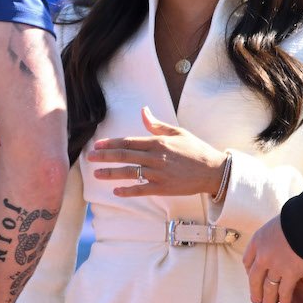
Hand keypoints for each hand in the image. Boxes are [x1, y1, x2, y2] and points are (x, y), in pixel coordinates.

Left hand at [88, 106, 226, 197]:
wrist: (212, 170)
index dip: (111, 143)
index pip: (128, 142)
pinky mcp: (163, 188)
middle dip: (105, 156)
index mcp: (158, 142)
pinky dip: (128, 190)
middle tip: (89, 157)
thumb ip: (156, 124)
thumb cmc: (195, 150)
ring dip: (111, 173)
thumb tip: (143, 111)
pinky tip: (116, 191)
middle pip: (124, 156)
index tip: (97, 145)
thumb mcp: (177, 132)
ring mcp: (158, 174)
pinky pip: (141, 189)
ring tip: (97, 174)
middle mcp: (155, 157)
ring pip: (129, 173)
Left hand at [243, 215, 302, 302]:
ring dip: (267, 299)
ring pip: (268, 288)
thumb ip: (271, 237)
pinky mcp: (290, 273)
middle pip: (254, 278)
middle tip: (255, 300)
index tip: (253, 278)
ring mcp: (275, 265)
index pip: (247, 261)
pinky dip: (284, 298)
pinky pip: (284, 291)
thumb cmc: (296, 220)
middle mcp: (262, 255)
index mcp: (257, 241)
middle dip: (254, 291)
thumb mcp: (275, 225)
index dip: (250, 272)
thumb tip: (272, 241)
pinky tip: (285, 302)